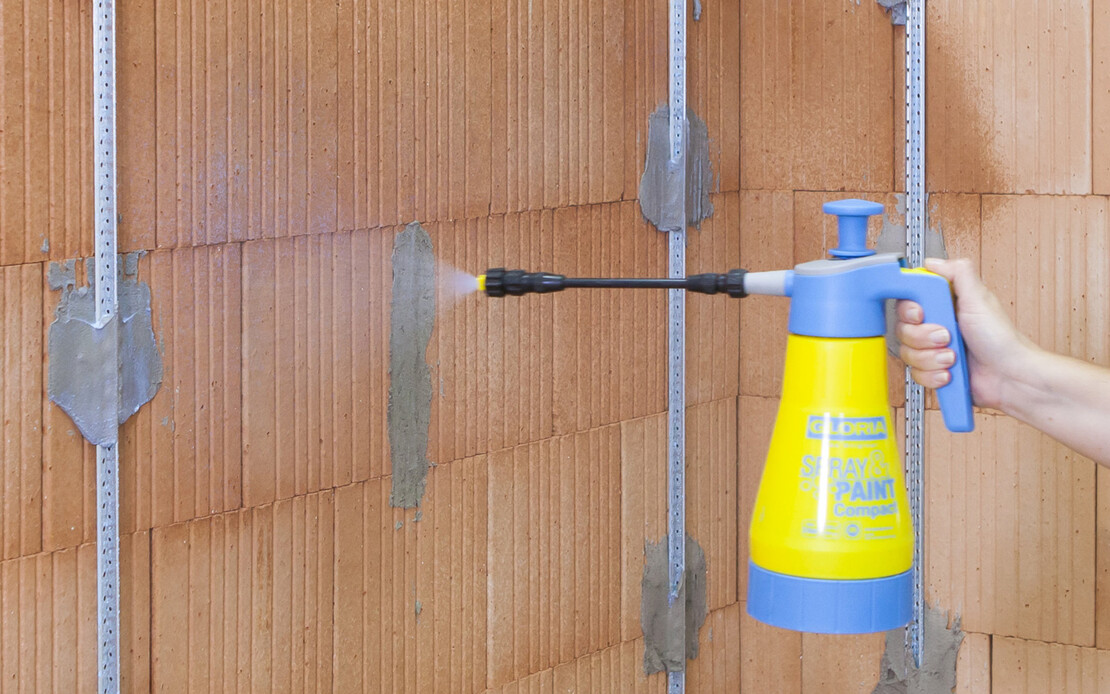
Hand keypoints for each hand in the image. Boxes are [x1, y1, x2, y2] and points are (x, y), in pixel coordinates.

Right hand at [895, 258, 1034, 411]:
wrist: (1009, 376)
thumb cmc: (1000, 339)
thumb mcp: (979, 298)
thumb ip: (958, 273)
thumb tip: (933, 262)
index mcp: (943, 305)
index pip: (906, 302)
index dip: (908, 310)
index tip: (920, 314)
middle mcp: (935, 326)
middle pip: (903, 329)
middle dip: (923, 337)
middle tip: (946, 336)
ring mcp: (932, 349)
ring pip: (907, 353)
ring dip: (931, 357)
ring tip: (953, 357)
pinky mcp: (933, 370)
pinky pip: (916, 374)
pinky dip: (933, 374)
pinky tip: (950, 371)